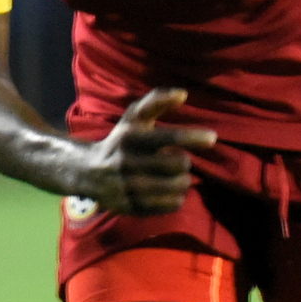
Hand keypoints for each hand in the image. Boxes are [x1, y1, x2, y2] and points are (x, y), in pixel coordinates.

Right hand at [73, 88, 215, 214]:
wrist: (88, 172)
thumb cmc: (121, 140)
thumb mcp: (133, 117)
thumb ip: (157, 101)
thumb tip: (184, 94)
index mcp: (130, 138)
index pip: (168, 138)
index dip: (193, 137)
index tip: (212, 138)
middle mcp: (127, 163)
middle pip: (177, 164)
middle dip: (185, 162)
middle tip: (180, 161)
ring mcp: (128, 188)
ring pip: (176, 187)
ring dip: (183, 181)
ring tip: (177, 177)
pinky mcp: (132, 207)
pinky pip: (169, 206)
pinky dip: (176, 198)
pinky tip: (170, 191)